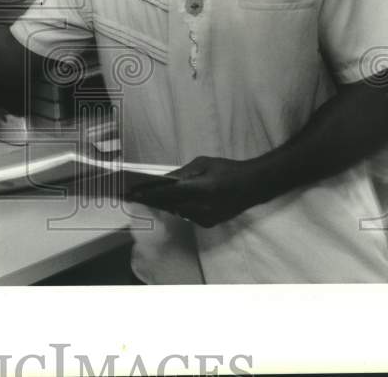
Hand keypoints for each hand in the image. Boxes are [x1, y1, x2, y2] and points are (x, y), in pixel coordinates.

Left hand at [129, 156, 265, 226]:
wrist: (252, 186)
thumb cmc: (227, 169)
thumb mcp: (204, 163)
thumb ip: (182, 172)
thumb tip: (163, 179)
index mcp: (202, 188)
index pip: (170, 193)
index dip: (150, 193)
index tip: (135, 193)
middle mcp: (203, 207)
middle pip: (170, 205)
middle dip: (153, 200)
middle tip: (135, 195)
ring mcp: (206, 218)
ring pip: (177, 212)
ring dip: (164, 204)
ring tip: (148, 197)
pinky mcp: (208, 224)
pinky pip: (187, 216)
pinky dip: (179, 208)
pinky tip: (172, 201)